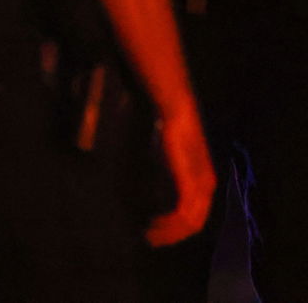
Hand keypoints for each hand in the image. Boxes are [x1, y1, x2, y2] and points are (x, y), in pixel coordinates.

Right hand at [145, 107, 215, 246]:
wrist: (178, 116)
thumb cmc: (172, 134)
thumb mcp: (173, 161)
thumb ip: (171, 179)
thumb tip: (159, 194)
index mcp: (205, 185)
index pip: (196, 216)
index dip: (177, 229)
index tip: (156, 231)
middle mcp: (206, 189)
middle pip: (194, 224)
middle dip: (172, 236)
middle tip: (151, 240)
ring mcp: (200, 186)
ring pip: (189, 222)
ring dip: (169, 231)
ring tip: (150, 234)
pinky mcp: (190, 182)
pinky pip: (184, 211)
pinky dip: (170, 221)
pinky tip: (156, 221)